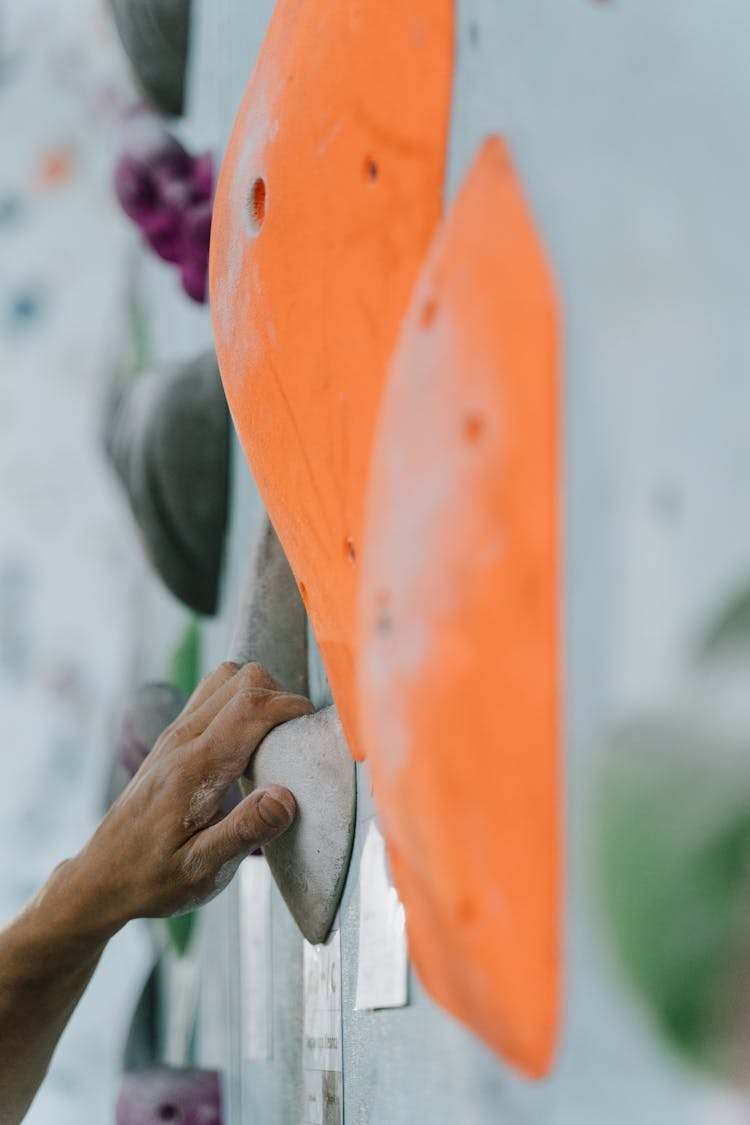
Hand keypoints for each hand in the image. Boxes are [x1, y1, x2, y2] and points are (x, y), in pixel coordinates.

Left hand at [60, 662, 313, 939]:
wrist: (102, 878)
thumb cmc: (152, 879)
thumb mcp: (202, 872)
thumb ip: (244, 833)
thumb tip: (286, 797)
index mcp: (194, 770)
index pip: (250, 706)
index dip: (291, 706)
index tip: (313, 729)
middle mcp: (182, 740)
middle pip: (241, 679)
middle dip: (280, 696)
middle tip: (296, 737)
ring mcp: (175, 734)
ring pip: (226, 678)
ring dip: (259, 693)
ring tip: (275, 736)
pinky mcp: (174, 737)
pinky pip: (213, 694)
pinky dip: (241, 700)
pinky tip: (249, 740)